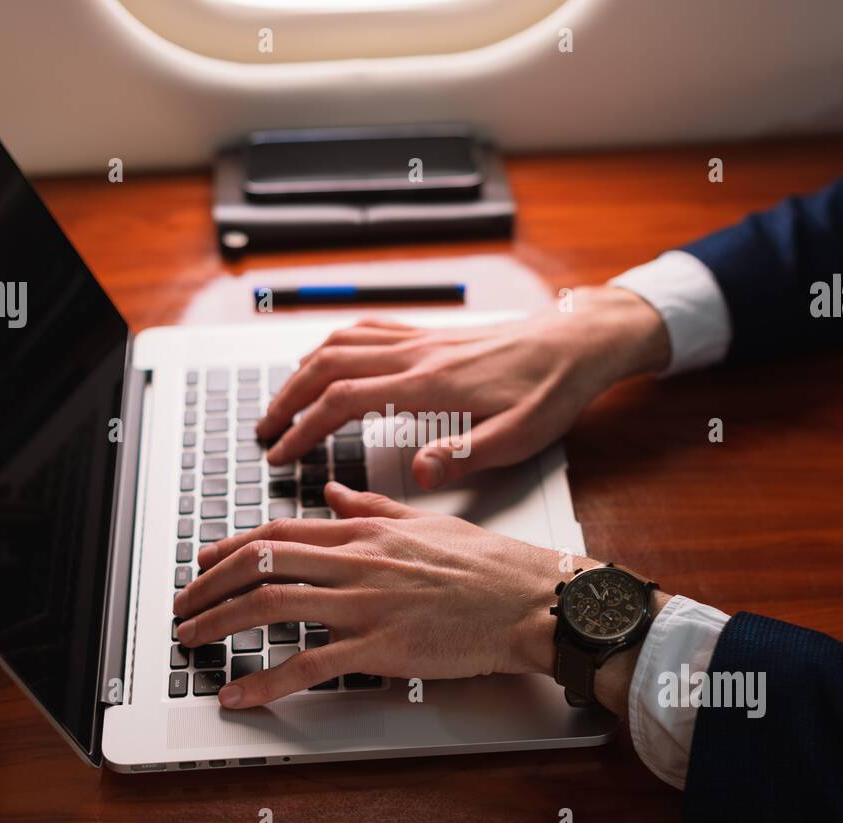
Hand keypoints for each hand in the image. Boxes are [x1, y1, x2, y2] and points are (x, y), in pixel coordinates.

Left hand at [172, 483, 599, 708]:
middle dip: (208, 586)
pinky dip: (264, 681)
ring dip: (219, 623)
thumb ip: (371, 507)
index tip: (202, 563)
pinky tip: (238, 694)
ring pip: (271, 607)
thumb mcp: (423, 521)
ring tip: (191, 640)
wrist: (528, 599)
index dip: (229, 548)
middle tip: (182, 606)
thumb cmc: (486, 565)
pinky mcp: (379, 647)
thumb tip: (336, 494)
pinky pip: (308, 665)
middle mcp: (356, 562)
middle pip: (260, 565)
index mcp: (364, 532)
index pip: (278, 533)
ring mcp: (364, 604)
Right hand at [256, 286, 668, 489]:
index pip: (344, 402)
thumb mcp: (519, 438)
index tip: (281, 454)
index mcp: (431, 384)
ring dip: (302, 370)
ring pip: (340, 342)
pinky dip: (333, 344)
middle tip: (264, 430)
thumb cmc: (553, 391)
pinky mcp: (431, 333)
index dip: (304, 429)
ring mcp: (421, 338)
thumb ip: (465, 456)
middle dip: (287, 398)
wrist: (578, 342)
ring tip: (282, 400)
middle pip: (327, 366)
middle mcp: (417, 354)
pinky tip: (326, 359)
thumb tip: (417, 473)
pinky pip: (367, 329)